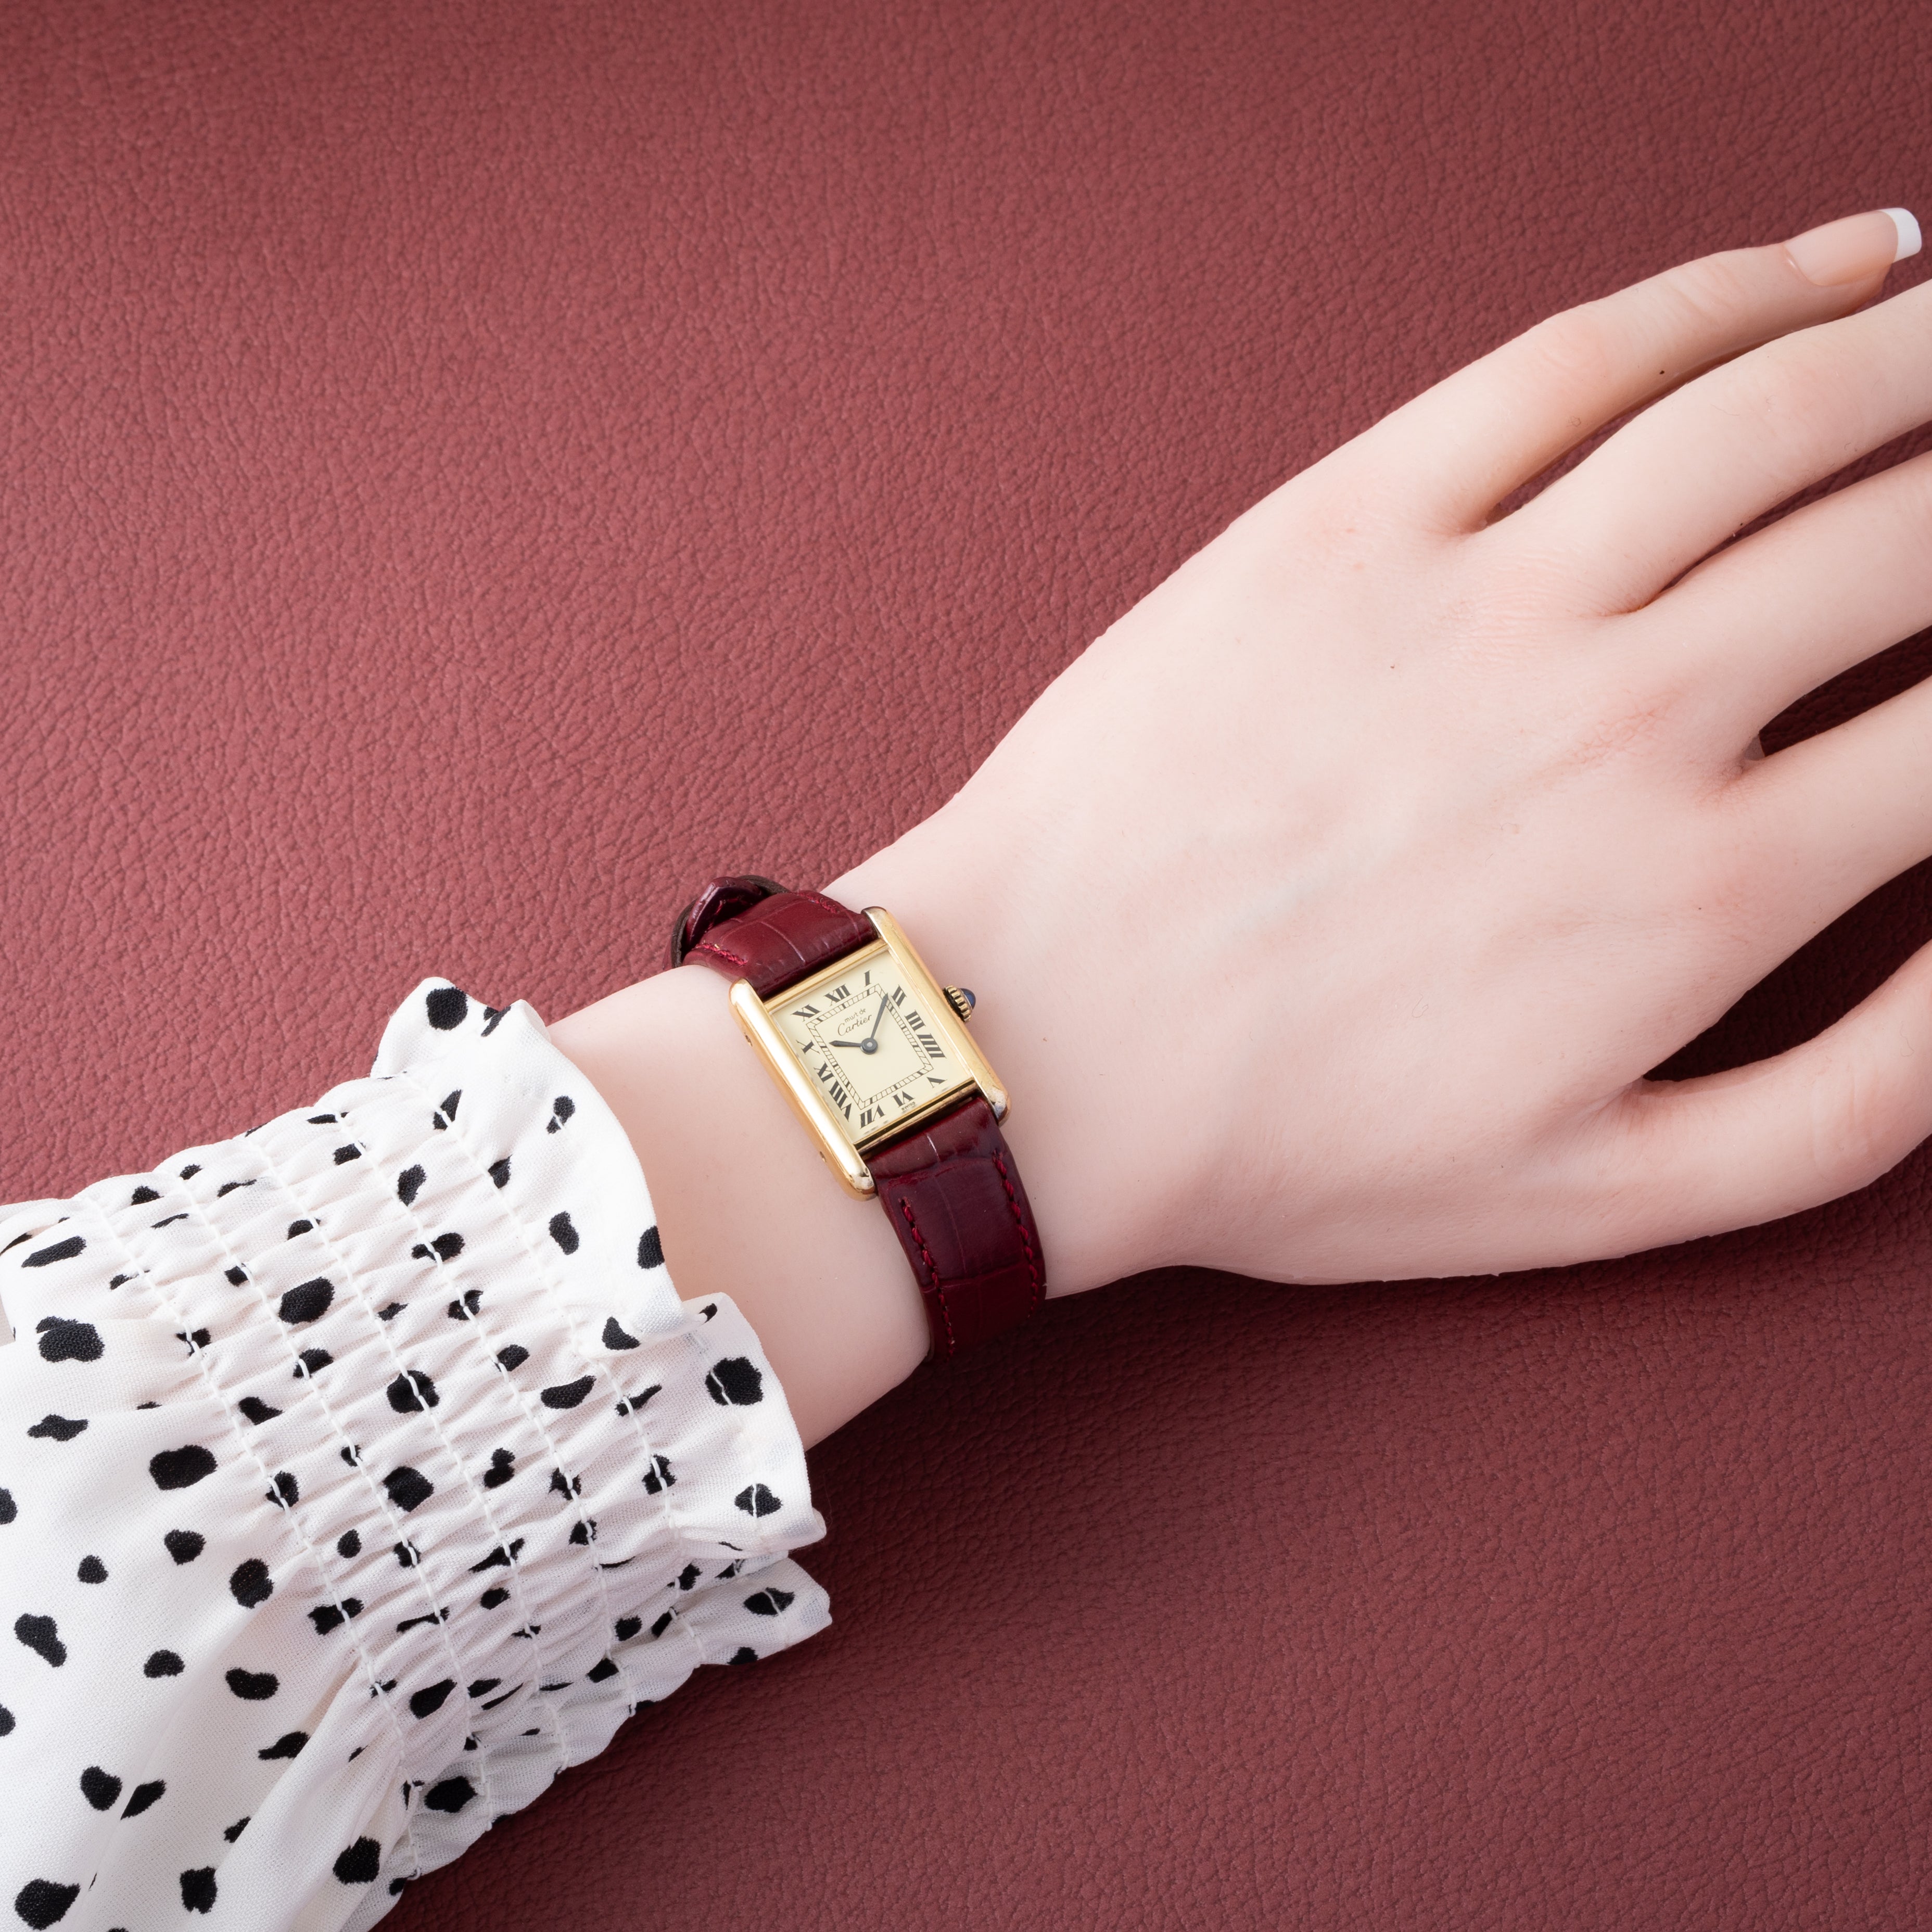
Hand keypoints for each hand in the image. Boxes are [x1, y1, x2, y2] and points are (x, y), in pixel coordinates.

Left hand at [833, 207, 1931, 1297]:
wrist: (1033, 1053)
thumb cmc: (1294, 1147)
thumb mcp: (1602, 1202)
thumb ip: (1849, 1105)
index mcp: (1701, 889)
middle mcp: (1619, 716)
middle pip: (1911, 540)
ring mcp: (1476, 597)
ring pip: (1780, 413)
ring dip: (1928, 360)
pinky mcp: (1344, 521)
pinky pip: (1580, 360)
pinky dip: (1736, 290)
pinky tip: (1834, 270)